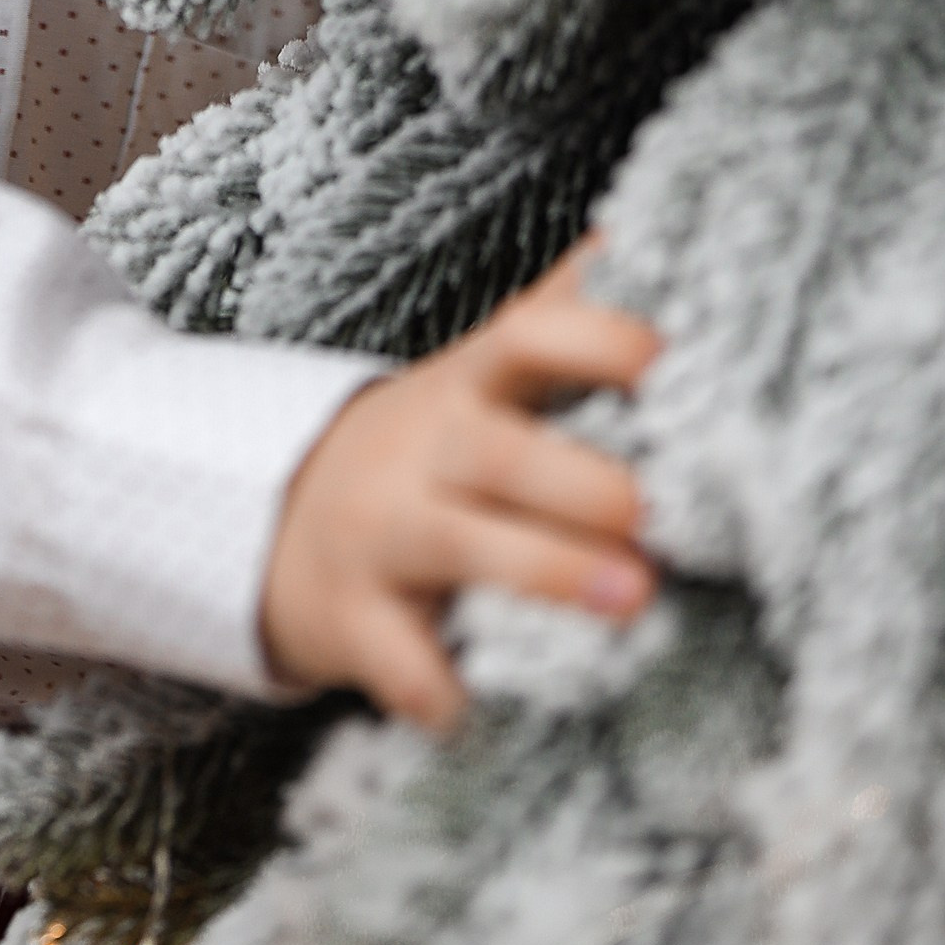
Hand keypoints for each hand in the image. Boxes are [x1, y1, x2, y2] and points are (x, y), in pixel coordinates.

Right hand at [259, 244, 661, 729]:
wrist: (276, 517)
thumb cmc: (433, 447)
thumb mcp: (484, 374)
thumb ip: (565, 315)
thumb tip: (660, 233)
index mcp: (471, 382)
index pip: (529, 335)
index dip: (597, 340)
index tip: (668, 359)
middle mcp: (425, 447)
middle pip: (499, 449)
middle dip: (582, 482)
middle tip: (657, 514)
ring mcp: (381, 531)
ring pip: (458, 546)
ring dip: (546, 573)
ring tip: (633, 603)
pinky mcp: (352, 618)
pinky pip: (398, 660)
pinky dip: (441, 692)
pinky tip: (484, 711)